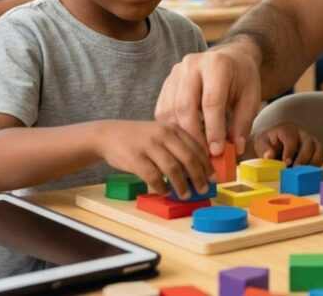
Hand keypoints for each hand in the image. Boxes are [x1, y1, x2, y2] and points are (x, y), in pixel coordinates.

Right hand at [94, 120, 213, 198]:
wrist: (108, 134)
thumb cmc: (139, 138)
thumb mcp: (160, 133)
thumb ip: (177, 145)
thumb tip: (198, 169)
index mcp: (172, 128)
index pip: (196, 146)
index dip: (207, 164)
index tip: (214, 177)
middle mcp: (163, 134)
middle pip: (188, 158)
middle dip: (199, 176)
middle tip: (204, 189)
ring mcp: (149, 145)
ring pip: (173, 168)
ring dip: (182, 185)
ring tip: (186, 195)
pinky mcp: (135, 158)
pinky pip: (153, 176)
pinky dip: (162, 186)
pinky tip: (165, 192)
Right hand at [155, 42, 262, 156]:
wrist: (229, 58)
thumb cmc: (242, 78)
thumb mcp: (251, 97)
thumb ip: (242, 122)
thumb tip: (234, 148)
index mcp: (217, 65)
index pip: (211, 101)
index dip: (214, 129)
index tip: (217, 151)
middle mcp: (192, 65)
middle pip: (185, 105)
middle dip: (194, 135)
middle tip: (203, 157)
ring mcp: (176, 72)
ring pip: (171, 109)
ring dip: (182, 135)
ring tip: (196, 151)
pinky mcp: (167, 82)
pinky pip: (163, 110)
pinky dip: (172, 128)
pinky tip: (185, 139)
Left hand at [249, 122, 322, 166]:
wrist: (272, 146)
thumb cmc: (267, 144)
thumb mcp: (260, 144)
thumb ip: (264, 149)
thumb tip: (269, 155)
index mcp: (287, 129)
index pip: (291, 138)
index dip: (289, 151)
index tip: (285, 163)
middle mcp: (301, 133)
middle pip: (308, 143)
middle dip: (303, 158)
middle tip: (295, 170)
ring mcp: (310, 139)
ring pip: (319, 149)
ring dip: (312, 163)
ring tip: (303, 173)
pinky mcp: (315, 148)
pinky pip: (321, 156)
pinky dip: (316, 165)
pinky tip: (307, 172)